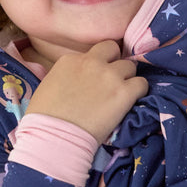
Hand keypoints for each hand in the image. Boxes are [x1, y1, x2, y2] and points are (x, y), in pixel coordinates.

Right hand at [25, 40, 147, 140]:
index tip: (97, 78)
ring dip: (128, 78)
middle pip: (114, 51)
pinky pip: (142, 84)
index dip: (98, 64)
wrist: (55, 135)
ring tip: (122, 94)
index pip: (94, 52)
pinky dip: (139, 91)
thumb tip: (77, 80)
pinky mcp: (124, 93)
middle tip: (113, 81)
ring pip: (130, 67)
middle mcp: (92, 62)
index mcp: (71, 59)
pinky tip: (132, 101)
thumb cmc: (44, 117)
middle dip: (115, 63)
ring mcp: (110, 76)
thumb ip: (67, 74)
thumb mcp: (50, 85)